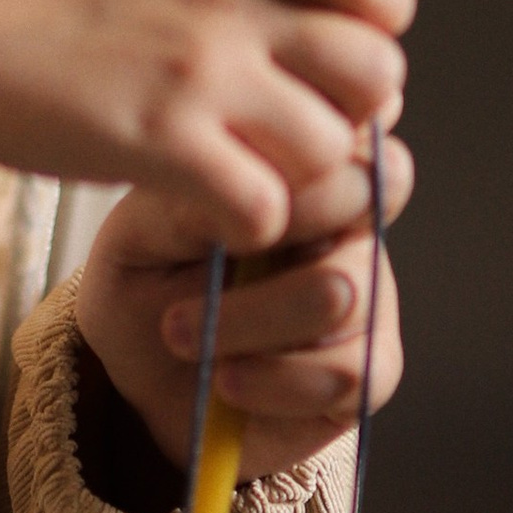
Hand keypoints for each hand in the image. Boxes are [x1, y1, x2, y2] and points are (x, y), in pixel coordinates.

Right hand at [0, 0, 410, 249]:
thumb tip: (282, 3)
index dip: (375, 22)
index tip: (329, 51)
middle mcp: (230, 6)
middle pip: (376, 73)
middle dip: (349, 117)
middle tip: (291, 136)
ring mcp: (201, 75)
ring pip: (331, 152)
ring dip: (295, 181)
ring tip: (237, 178)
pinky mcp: (165, 146)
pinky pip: (266, 212)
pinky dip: (244, 228)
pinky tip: (201, 210)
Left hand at [75, 134, 409, 482]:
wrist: (140, 380)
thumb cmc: (146, 285)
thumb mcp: (142, 233)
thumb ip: (193, 202)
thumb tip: (250, 190)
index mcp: (303, 170)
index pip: (345, 130)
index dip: (293, 160)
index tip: (225, 194)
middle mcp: (349, 224)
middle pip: (358, 199)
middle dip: (270, 231)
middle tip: (198, 263)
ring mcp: (370, 293)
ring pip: (342, 291)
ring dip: (246, 322)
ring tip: (181, 333)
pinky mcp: (372, 368)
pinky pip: (350, 371)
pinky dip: (273, 383)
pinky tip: (226, 381)